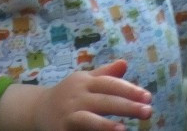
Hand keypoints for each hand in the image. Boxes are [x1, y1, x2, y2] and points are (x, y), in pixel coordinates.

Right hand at [0, 60, 152, 130]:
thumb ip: (105, 74)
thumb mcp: (85, 80)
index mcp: (85, 82)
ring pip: (88, 120)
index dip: (129, 89)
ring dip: (105, 126)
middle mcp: (77, 96)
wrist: (38, 109)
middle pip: (104, 101)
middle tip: (148, 111)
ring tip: (123, 130)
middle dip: (126, 106)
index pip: (110, 84)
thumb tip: (125, 63)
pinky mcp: (61, 130)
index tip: (148, 97)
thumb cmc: (69, 94)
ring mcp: (68, 114)